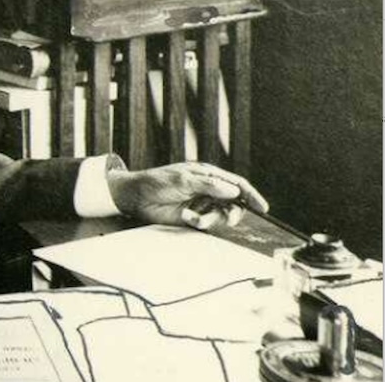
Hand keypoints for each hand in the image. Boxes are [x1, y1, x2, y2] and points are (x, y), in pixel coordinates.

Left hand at [106, 162, 268, 229]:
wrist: (135, 197)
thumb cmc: (157, 182)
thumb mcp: (184, 180)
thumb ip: (210, 185)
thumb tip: (234, 191)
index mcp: (208, 175)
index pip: (236, 183)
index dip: (251, 195)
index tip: (262, 208)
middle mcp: (208, 189)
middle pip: (234, 203)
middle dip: (234, 212)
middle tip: (230, 219)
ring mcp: (201, 203)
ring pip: (221, 215)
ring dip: (212, 219)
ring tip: (196, 218)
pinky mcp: (192, 217)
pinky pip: (206, 222)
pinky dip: (200, 222)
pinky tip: (186, 217)